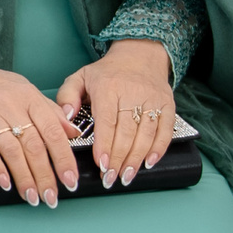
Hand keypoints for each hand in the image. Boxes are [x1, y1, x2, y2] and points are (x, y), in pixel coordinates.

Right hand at [0, 52, 79, 206]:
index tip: (70, 180)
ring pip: (12, 151)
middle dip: (45, 176)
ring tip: (31, 197)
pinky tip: (4, 183)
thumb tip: (72, 132)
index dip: (64, 159)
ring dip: (24, 177)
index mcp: (30, 97)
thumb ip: (48, 110)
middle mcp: (12, 105)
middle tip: (51, 198)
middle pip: (34, 146)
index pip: (53, 132)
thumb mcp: (23, 89)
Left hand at [57, 42, 175, 189]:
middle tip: (110, 178)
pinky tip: (149, 163)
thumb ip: (67, 95)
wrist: (140, 54)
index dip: (105, 145)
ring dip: (136, 158)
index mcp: (109, 87)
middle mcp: (133, 92)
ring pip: (146, 133)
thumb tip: (65, 116)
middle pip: (127, 131)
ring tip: (126, 177)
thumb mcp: (81, 76)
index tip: (101, 164)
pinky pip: (166, 130)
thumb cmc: (107, 72)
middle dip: (119, 158)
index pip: (107, 121)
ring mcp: (152, 99)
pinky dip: (159, 148)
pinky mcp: (167, 104)